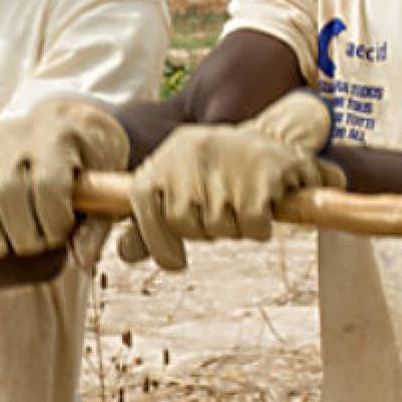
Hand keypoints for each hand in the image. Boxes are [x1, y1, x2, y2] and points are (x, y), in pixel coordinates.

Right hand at [0, 98, 129, 257]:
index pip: (47, 187)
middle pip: (8, 190)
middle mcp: (20, 134)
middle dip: (19, 232)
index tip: (60, 234)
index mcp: (59, 139)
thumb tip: (81, 261)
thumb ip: (94, 227)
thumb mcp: (104, 186)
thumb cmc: (87, 161)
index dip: (52, 222)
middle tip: (31, 245)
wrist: (67, 121)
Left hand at [120, 91, 339, 270]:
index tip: (176, 260)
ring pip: (218, 227)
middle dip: (204, 231)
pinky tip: (264, 207)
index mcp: (166, 156)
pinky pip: (252, 226)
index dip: (156, 240)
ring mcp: (226, 159)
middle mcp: (191, 152)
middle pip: (182, 223)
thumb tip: (125, 253)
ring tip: (242, 203)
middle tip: (221, 213)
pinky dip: (259, 230)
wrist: (276, 141)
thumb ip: (149, 223)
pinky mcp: (262, 171)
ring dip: (234, 229)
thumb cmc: (218, 176)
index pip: (142, 201)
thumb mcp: (178, 189)